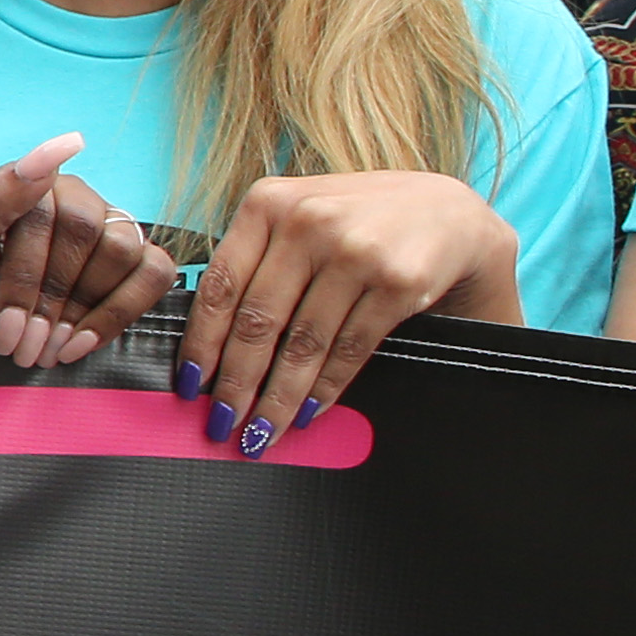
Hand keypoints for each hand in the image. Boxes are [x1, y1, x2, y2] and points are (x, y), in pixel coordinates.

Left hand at [0, 131, 179, 368]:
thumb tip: (50, 153)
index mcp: (31, 184)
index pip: (43, 218)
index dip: (24, 281)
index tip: (7, 328)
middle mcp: (78, 196)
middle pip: (84, 232)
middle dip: (51, 300)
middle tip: (26, 345)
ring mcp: (113, 225)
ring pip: (122, 249)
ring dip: (84, 310)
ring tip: (51, 348)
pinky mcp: (142, 259)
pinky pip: (156, 271)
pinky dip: (120, 313)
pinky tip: (83, 342)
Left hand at [177, 170, 524, 458]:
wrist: (446, 212)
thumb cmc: (355, 222)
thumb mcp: (298, 219)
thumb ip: (255, 261)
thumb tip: (210, 344)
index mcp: (268, 203)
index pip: (219, 286)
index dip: (201, 343)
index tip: (189, 386)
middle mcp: (308, 222)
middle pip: (258, 321)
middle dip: (236, 383)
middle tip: (221, 423)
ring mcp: (355, 250)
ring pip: (303, 343)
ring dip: (278, 397)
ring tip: (261, 432)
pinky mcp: (397, 281)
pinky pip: (349, 349)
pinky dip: (324, 388)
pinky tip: (306, 411)